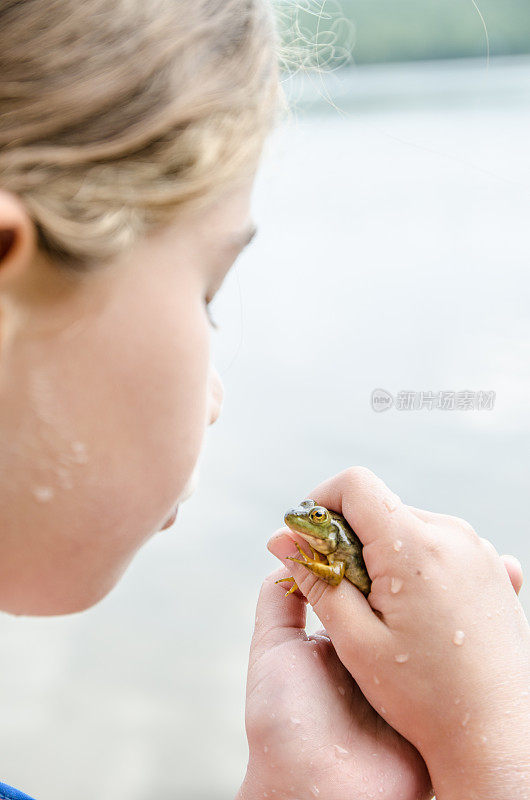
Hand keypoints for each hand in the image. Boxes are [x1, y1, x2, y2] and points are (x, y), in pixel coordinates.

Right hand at [268, 467, 529, 799]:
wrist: (499, 734)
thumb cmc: (426, 697)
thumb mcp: (357, 642)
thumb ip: (316, 580)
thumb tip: (279, 539)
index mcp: (414, 547)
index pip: (354, 484)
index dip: (320, 504)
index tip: (309, 543)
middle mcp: (451, 534)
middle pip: (378, 504)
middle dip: (347, 536)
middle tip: (340, 590)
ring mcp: (476, 548)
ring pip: (406, 525)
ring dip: (381, 552)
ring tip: (382, 609)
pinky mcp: (488, 565)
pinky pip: (437, 543)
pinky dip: (413, 563)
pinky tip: (414, 610)